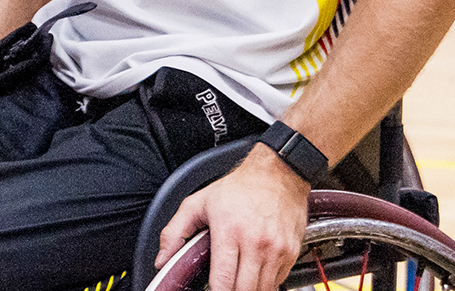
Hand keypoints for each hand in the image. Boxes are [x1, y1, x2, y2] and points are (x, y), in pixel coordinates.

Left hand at [156, 146, 308, 290]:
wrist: (277, 175)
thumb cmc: (238, 188)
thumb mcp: (197, 203)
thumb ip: (174, 232)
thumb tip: (163, 259)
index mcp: (230, 231)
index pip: (223, 280)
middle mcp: (256, 243)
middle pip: (243, 290)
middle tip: (222, 286)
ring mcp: (277, 250)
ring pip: (263, 290)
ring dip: (247, 290)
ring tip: (236, 281)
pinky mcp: (291, 253)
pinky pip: (277, 281)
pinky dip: (264, 283)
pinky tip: (253, 272)